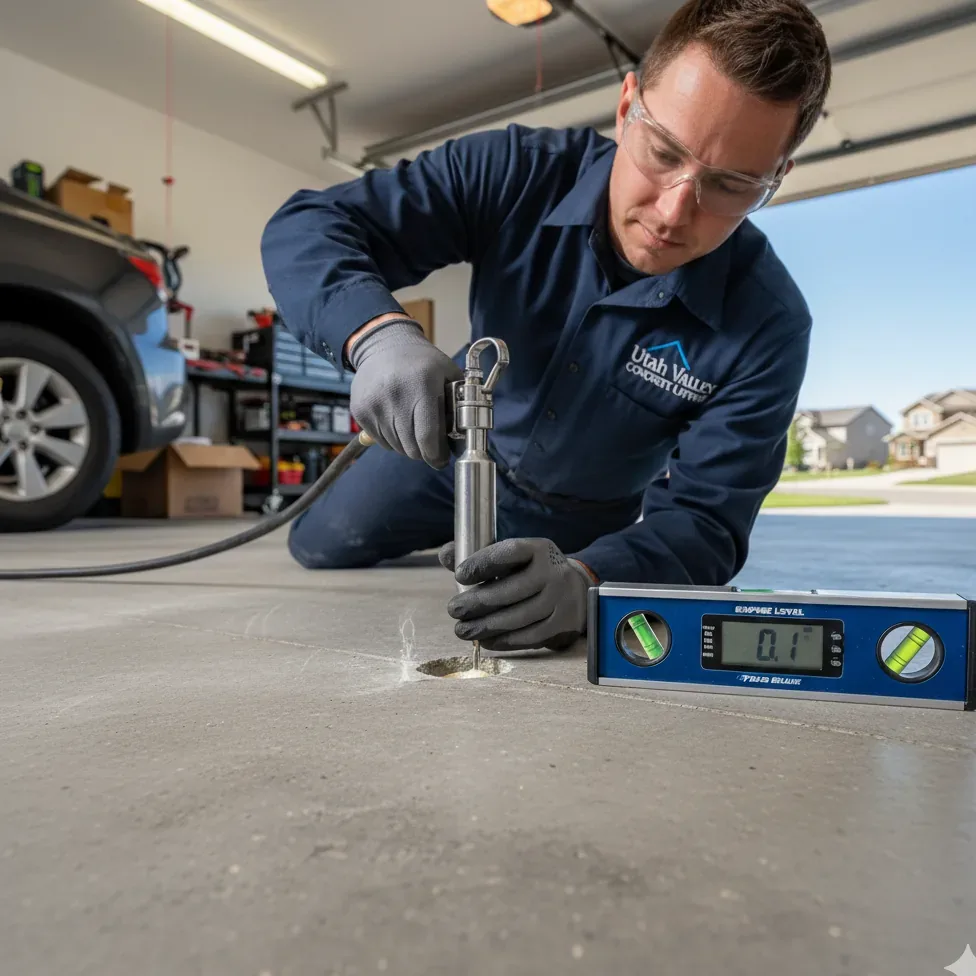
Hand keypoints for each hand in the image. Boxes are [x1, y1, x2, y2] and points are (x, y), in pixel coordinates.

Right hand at [348, 319, 462, 467]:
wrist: (384, 345)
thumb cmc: (422, 363)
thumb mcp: (448, 374)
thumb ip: (459, 404)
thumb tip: (462, 440)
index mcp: (422, 385)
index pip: (427, 437)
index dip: (436, 455)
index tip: (441, 459)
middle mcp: (395, 395)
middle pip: (411, 447)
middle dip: (424, 452)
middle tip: (430, 444)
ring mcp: (374, 404)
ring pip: (396, 447)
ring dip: (408, 445)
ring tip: (413, 427)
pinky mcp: (360, 411)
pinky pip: (381, 441)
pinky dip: (392, 439)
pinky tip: (397, 421)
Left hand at [439, 538, 595, 651]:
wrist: (575, 590)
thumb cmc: (530, 572)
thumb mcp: (512, 558)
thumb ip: (478, 556)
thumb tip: (445, 554)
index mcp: (539, 549)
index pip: (511, 552)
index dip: (483, 563)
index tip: (459, 575)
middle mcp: (554, 572)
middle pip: (513, 589)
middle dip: (478, 602)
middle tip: (453, 610)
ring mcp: (561, 599)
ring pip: (520, 617)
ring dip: (487, 626)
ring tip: (462, 630)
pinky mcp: (563, 624)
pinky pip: (530, 636)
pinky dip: (504, 641)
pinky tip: (485, 640)